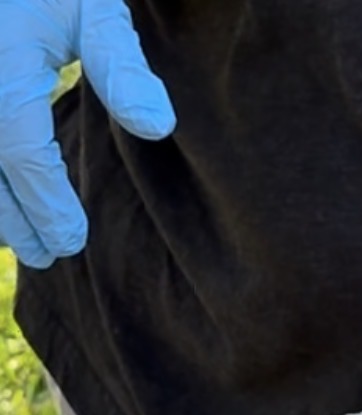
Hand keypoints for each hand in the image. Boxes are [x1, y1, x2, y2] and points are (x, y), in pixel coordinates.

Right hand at [0, 0, 173, 268]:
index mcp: (0, 64)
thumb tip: (158, 127)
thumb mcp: (92, 6)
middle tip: (44, 256)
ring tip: (20, 240)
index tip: (72, 242)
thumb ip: (120, 65)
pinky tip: (0, 204)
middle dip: (10, 215)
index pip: (20, 149)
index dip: (45, 202)